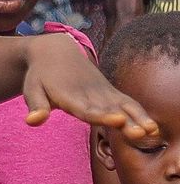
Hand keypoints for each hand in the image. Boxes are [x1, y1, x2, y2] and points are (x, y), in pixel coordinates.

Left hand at [20, 33, 155, 135]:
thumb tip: (31, 122)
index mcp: (70, 96)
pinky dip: (139, 112)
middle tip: (140, 133)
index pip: (87, 109)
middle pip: (110, 111)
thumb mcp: (32, 89)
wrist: (55, 50)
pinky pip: (127, 102)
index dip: (102, 116)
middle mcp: (90, 95)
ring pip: (123, 106)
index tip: (117, 120)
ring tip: (151, 131)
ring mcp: (102, 93)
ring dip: (137, 118)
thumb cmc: (40, 75)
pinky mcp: (110, 92)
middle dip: (125, 121)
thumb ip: (36, 106)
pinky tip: (151, 128)